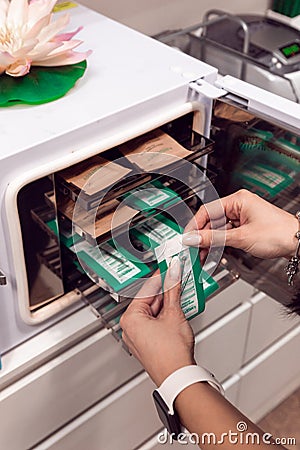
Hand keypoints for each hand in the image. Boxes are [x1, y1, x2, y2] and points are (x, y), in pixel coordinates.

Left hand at [120, 258, 194, 385]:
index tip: (169, 266)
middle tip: (178, 277)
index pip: (146, 289)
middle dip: (166, 289)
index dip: (160, 276)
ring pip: (154, 311)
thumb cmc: (171, 354)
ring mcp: (138, 337)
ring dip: (169, 301)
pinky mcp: (148, 343)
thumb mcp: (174, 314)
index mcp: (130, 318)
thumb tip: (173, 275)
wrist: (179, 377)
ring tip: (182, 291)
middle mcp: (130, 328)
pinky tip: (179, 307)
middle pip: (150, 300)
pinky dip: (167, 314)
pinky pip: (156, 322)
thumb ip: (173, 291)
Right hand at [183, 189, 298, 258]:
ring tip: (202, 255)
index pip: (207, 210)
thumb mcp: (240, 238)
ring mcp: (242, 216)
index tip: (187, 238)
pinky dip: (220, 244)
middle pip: (211, 220)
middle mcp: (239, 206)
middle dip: (202, 236)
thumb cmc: (278, 234)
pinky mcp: (246, 227)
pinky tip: (213, 252)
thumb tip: (194, 238)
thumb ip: (213, 238)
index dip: (194, 225)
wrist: (298, 242)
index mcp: (237, 200)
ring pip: (218, 229)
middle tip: (193, 249)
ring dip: (210, 242)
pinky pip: (227, 234)